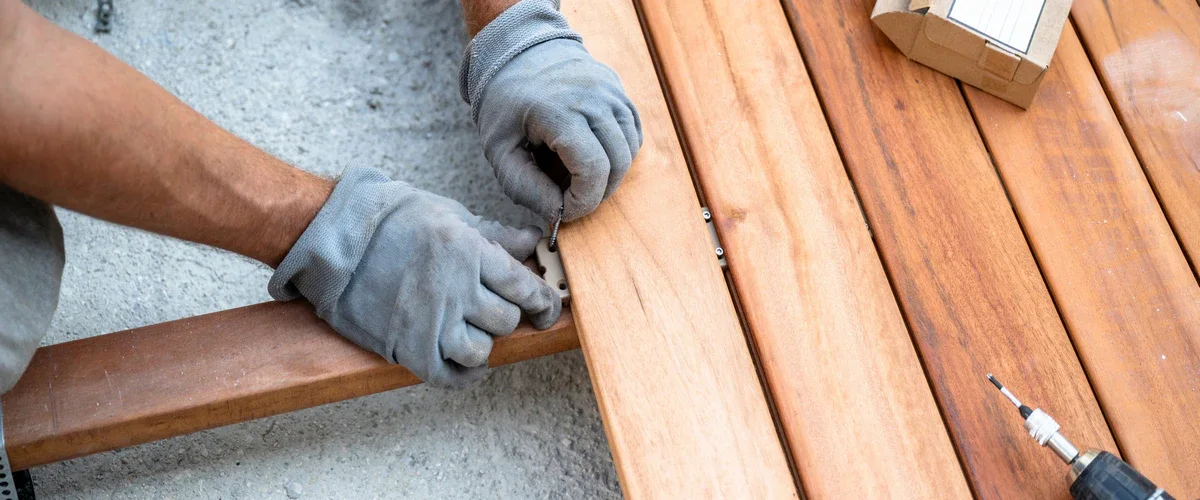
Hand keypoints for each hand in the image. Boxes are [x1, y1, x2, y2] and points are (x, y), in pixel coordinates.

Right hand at [269, 167, 561, 387]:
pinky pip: (448, 375)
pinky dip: (463, 375)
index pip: (524, 288)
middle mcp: (455, 289)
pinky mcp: (407, 345)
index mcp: (470, 252)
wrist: (334, 238)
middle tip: (494, 311)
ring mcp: (431, 321)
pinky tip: (465, 365)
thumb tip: (532, 242)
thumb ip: (494, 234)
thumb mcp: (449, 214)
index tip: (546, 309)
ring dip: (483, 345)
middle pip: (506, 320)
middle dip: (506, 317)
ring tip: (472, 333)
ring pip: (481, 350)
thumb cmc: (390, 218)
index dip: (543, 302)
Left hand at [460, 0, 641, 221]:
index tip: (564, 210)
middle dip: (596, 193)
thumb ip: (526, 188)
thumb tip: (557, 214)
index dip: (583, 201)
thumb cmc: (504, 104)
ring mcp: (610, 91)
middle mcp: (592, 97)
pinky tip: (592, 154)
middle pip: (616, 164)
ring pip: (629, 150)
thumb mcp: (499, 151)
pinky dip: (618, 154)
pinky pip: (632, 133)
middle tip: (570, 196)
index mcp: (558, 111)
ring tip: (576, 174)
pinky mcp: (619, 90)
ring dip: (609, 175)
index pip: (592, 169)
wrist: (517, 51)